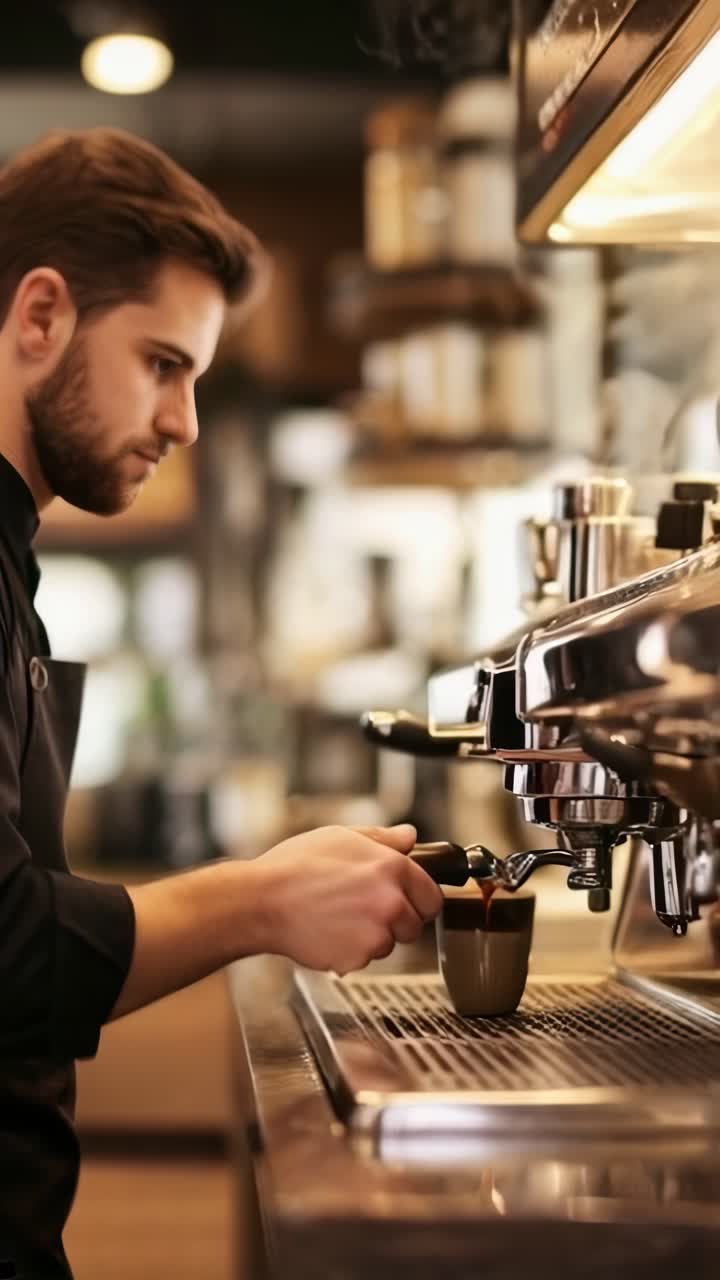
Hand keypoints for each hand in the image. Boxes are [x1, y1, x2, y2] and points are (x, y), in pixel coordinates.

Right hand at [249, 824, 442, 974]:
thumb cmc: (295, 865)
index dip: (418, 900)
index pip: (432, 897)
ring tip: (338, 917)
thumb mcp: (341, 836)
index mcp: (393, 868)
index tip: (405, 902)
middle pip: (414, 926)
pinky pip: (363, 959)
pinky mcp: (357, 958)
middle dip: (396, 921)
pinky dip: (350, 951)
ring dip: (372, 936)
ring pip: (388, 944)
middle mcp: (391, 902)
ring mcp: (376, 934)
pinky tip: (328, 932)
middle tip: (362, 909)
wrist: (262, 901)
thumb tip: (410, 837)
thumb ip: (383, 838)